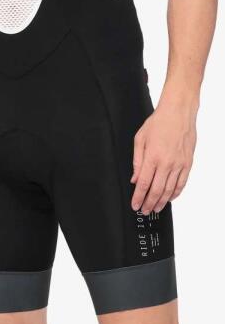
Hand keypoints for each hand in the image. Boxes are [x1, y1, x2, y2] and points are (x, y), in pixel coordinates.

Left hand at [131, 100, 196, 214]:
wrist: (178, 113)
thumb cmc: (158, 123)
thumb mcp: (140, 138)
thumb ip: (137, 160)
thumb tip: (135, 178)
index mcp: (152, 156)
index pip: (144, 183)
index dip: (138, 197)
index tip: (135, 204)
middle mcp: (166, 163)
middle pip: (156, 190)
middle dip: (149, 203)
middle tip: (144, 210)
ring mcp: (179, 164)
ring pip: (169, 190)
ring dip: (162, 202)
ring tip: (156, 208)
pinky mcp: (187, 164)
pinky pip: (181, 183)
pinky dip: (175, 193)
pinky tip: (170, 198)